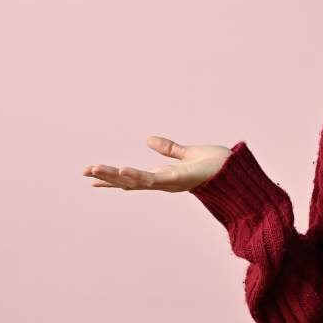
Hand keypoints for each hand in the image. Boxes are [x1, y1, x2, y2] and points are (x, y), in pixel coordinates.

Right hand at [82, 136, 232, 191]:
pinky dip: (136, 175)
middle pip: (128, 181)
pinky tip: (123, 170)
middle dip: (107, 177)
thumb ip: (169, 149)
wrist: (238, 174)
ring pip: (135, 181)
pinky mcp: (177, 180)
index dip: (113, 177)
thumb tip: (148, 140)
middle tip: (84, 171)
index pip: (132, 177)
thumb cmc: (218, 166)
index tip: (92, 176)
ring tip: (94, 169)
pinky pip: (152, 179)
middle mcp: (163, 182)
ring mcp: (169, 182)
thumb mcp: (188, 153)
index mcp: (163, 175)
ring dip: (114, 176)